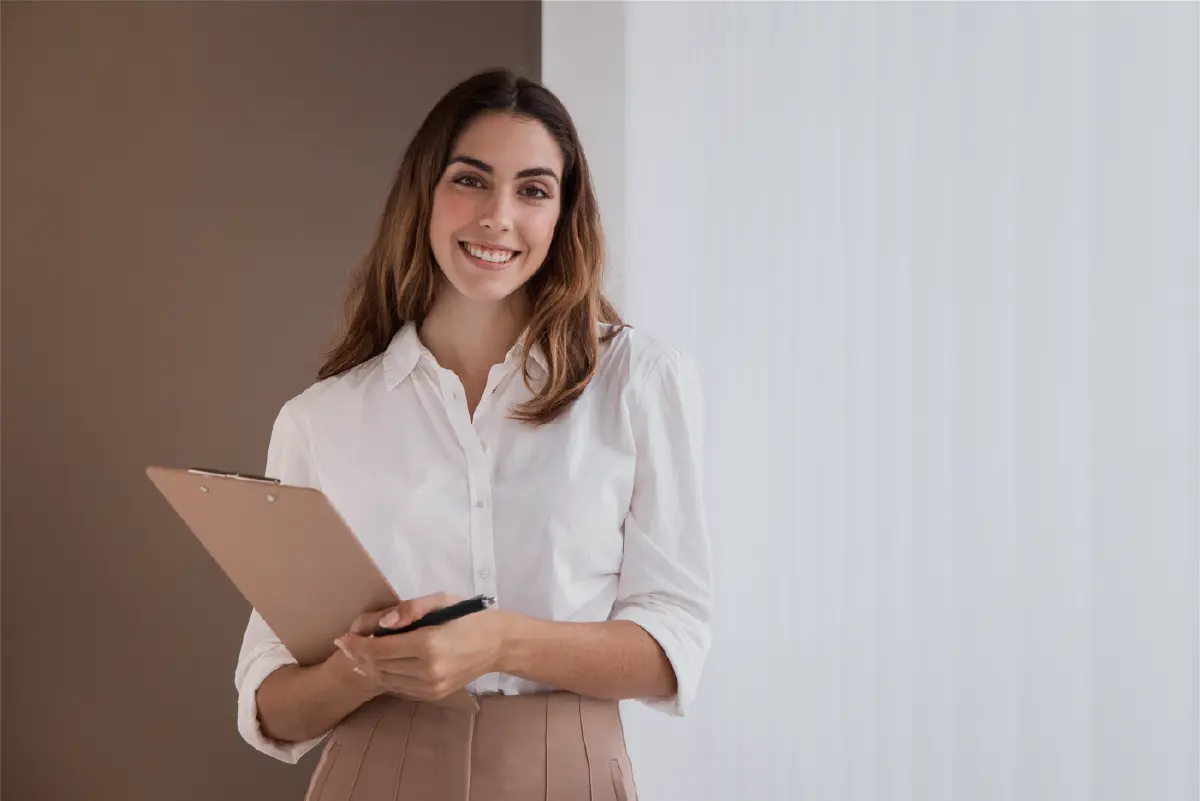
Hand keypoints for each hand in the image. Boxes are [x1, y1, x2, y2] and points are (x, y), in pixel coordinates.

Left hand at [333, 593, 507, 702]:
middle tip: (346, 645)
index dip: (356, 644)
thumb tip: (382, 623)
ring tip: (358, 655)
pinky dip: (385, 676)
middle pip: (378, 666)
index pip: (379, 648)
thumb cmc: (468, 616)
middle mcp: (428, 670)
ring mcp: (431, 686)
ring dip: (368, 668)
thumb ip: (410, 608)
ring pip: (386, 680)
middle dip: (358, 655)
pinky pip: (400, 687)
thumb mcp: (441, 600)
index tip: (343, 637)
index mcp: (428, 643)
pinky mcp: (434, 694)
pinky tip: (378, 666)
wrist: (498, 644)